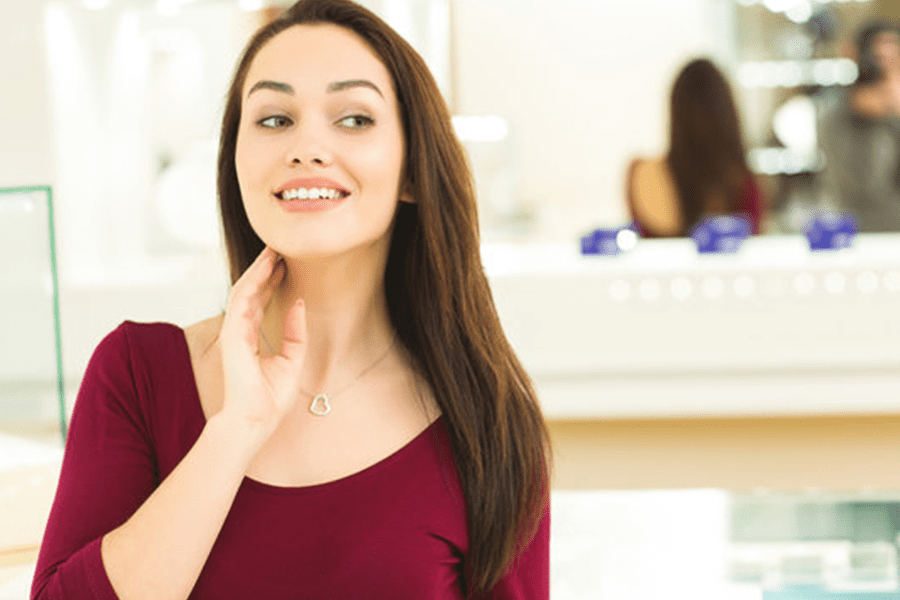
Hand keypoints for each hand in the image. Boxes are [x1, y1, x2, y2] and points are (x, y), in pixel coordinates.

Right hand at [217, 246, 306, 439]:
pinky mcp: (232, 334)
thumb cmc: (271, 398)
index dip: (272, 281)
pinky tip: (265, 266)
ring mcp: (234, 331)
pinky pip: (241, 300)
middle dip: (264, 269)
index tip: (285, 264)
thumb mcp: (293, 360)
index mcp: (251, 338)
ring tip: (272, 250)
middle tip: (278, 247)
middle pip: (251, 292)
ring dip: (258, 269)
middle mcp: (240, 331)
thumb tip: (299, 303)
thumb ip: (295, 333)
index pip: (260, 302)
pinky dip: (252, 281)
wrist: (256, 419)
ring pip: (244, 290)